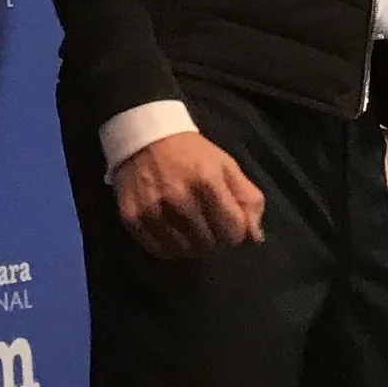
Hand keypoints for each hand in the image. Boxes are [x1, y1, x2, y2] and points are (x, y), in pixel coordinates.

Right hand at [113, 129, 265, 257]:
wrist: (143, 135)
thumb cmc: (190, 152)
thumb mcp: (226, 165)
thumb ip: (248, 199)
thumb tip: (255, 237)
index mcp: (207, 181)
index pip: (234, 232)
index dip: (235, 231)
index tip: (227, 221)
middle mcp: (179, 198)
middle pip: (210, 245)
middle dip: (214, 237)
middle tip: (206, 221)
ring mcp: (153, 210)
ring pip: (185, 252)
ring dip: (192, 244)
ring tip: (188, 225)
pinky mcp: (132, 217)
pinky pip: (160, 251)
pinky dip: (169, 246)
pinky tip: (170, 230)